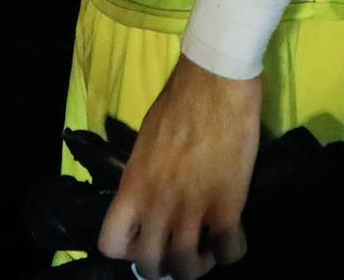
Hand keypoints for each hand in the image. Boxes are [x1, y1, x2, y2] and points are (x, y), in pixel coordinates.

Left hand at [98, 58, 259, 277]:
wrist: (215, 82)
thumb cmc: (178, 101)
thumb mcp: (145, 143)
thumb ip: (145, 176)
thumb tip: (150, 194)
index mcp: (133, 186)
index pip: (111, 243)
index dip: (127, 251)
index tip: (143, 240)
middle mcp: (157, 204)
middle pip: (150, 265)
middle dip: (164, 265)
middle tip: (178, 250)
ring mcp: (192, 208)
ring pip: (187, 267)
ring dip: (197, 265)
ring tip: (206, 250)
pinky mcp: (228, 205)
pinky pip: (229, 250)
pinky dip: (231, 251)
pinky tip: (233, 236)